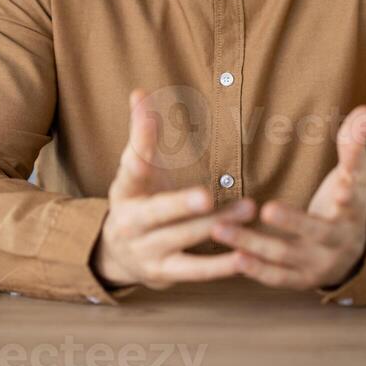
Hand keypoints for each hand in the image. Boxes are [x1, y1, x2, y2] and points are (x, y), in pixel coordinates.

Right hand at [93, 89, 252, 289]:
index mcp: (124, 191)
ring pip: (182, 240)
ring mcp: (147, 252)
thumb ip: (142, 133)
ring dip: (215, 227)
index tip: (144, 141)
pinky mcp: (165, 274)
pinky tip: (245, 256)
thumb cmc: (138, 199)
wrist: (118, 254)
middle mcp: (130, 223)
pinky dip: (220, 266)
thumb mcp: (136, 168)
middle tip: (207, 196)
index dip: (139, 152)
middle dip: (181, 205)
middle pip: (157, 213)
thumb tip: (139, 91)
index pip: (131, 170)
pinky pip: (195, 271)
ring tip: (248, 209)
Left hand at [211, 105, 365, 289]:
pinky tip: (233, 258)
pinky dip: (256, 270)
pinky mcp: (300, 279)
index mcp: (353, 211)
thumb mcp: (357, 173)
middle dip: (293, 221)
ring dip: (254, 244)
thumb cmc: (348, 201)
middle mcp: (338, 241)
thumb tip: (365, 111)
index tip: (343, 185)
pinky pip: (277, 277)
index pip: (354, 199)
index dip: (349, 192)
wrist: (354, 253)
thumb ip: (355, 143)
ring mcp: (318, 263)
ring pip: (286, 255)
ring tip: (221, 230)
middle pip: (316, 232)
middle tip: (267, 208)